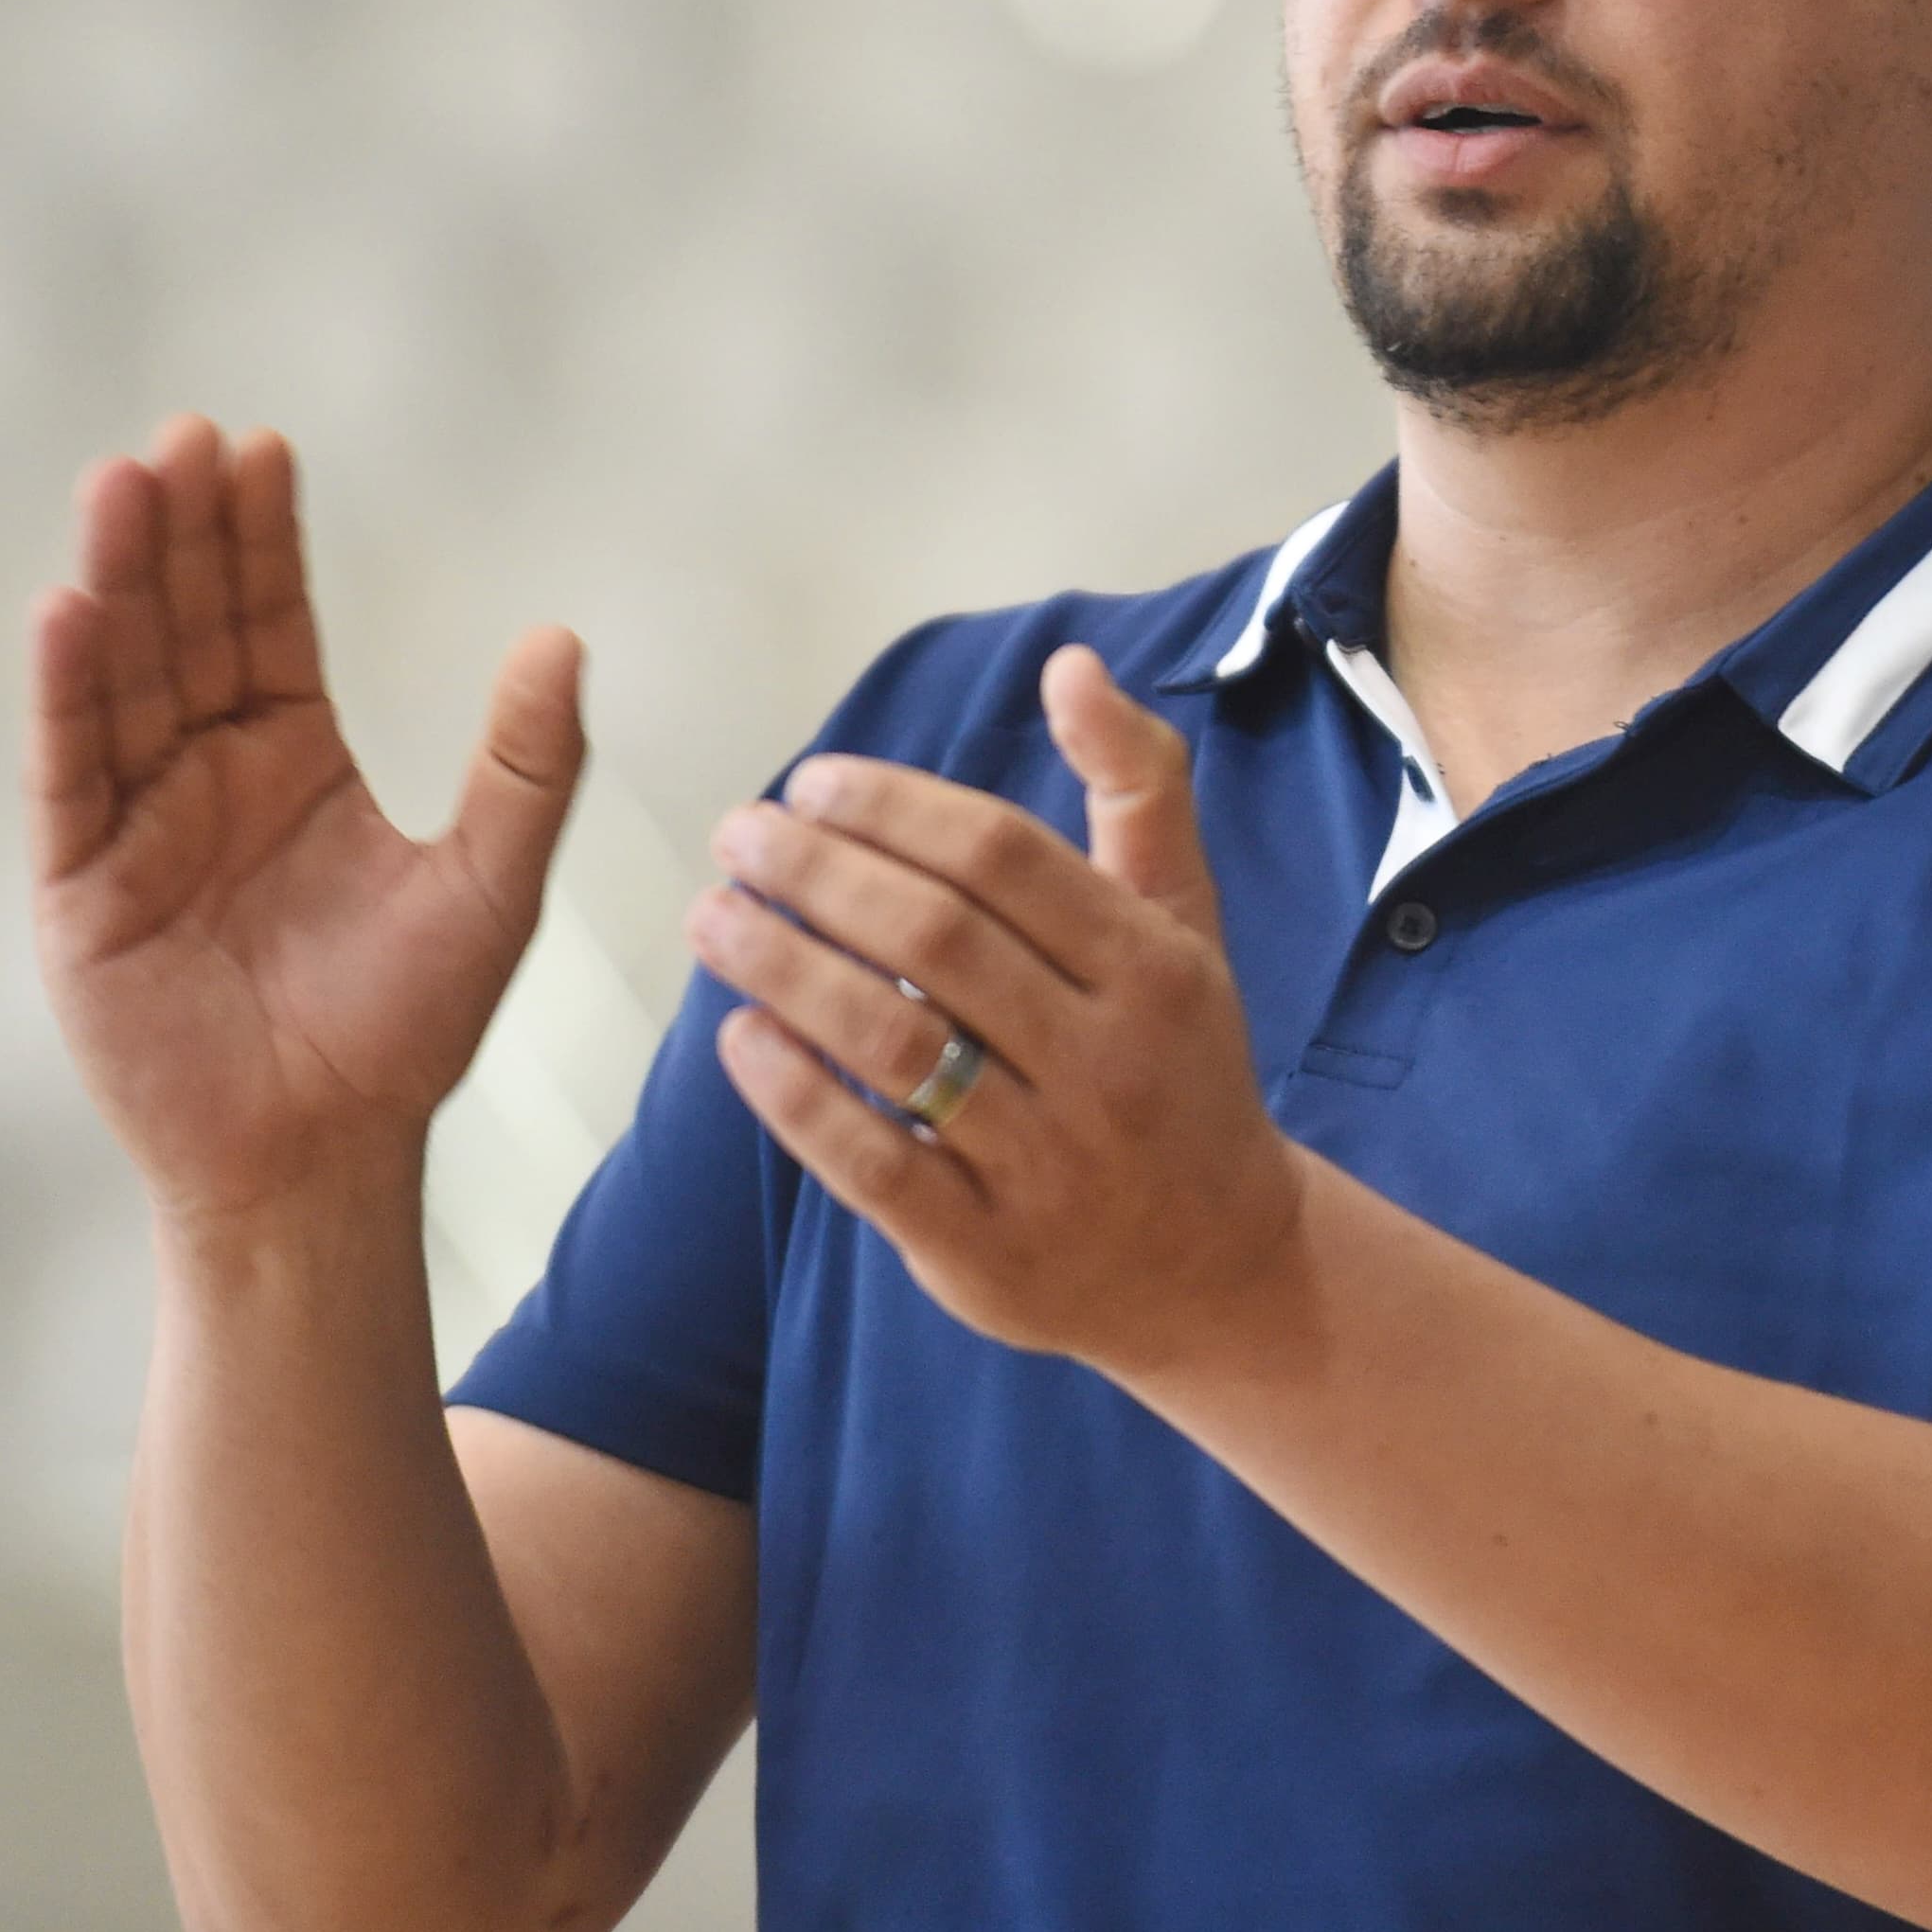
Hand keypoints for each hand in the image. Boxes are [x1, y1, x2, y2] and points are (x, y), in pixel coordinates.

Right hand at [29, 415, 585, 1227]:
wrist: (324, 1159)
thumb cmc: (408, 1031)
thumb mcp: (490, 885)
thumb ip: (526, 765)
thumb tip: (562, 635)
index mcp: (292, 761)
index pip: (268, 623)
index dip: (260, 539)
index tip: (258, 445)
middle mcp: (204, 776)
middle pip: (186, 629)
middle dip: (182, 534)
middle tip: (181, 435)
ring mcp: (135, 828)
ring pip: (121, 679)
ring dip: (117, 582)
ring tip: (121, 483)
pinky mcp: (81, 892)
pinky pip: (69, 775)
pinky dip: (66, 694)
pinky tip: (65, 610)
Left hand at [686, 645, 1305, 1379]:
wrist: (1216, 1266)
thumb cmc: (1178, 1066)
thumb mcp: (1183, 922)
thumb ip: (1136, 785)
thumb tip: (1071, 665)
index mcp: (1153, 967)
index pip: (1002, 856)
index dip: (893, 807)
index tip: (809, 784)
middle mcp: (1107, 1061)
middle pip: (936, 938)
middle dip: (819, 874)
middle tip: (738, 837)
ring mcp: (1047, 1161)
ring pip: (893, 1043)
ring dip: (785, 969)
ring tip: (714, 919)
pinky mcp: (987, 1250)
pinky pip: (872, 1162)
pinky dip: (794, 1096)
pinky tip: (738, 1036)